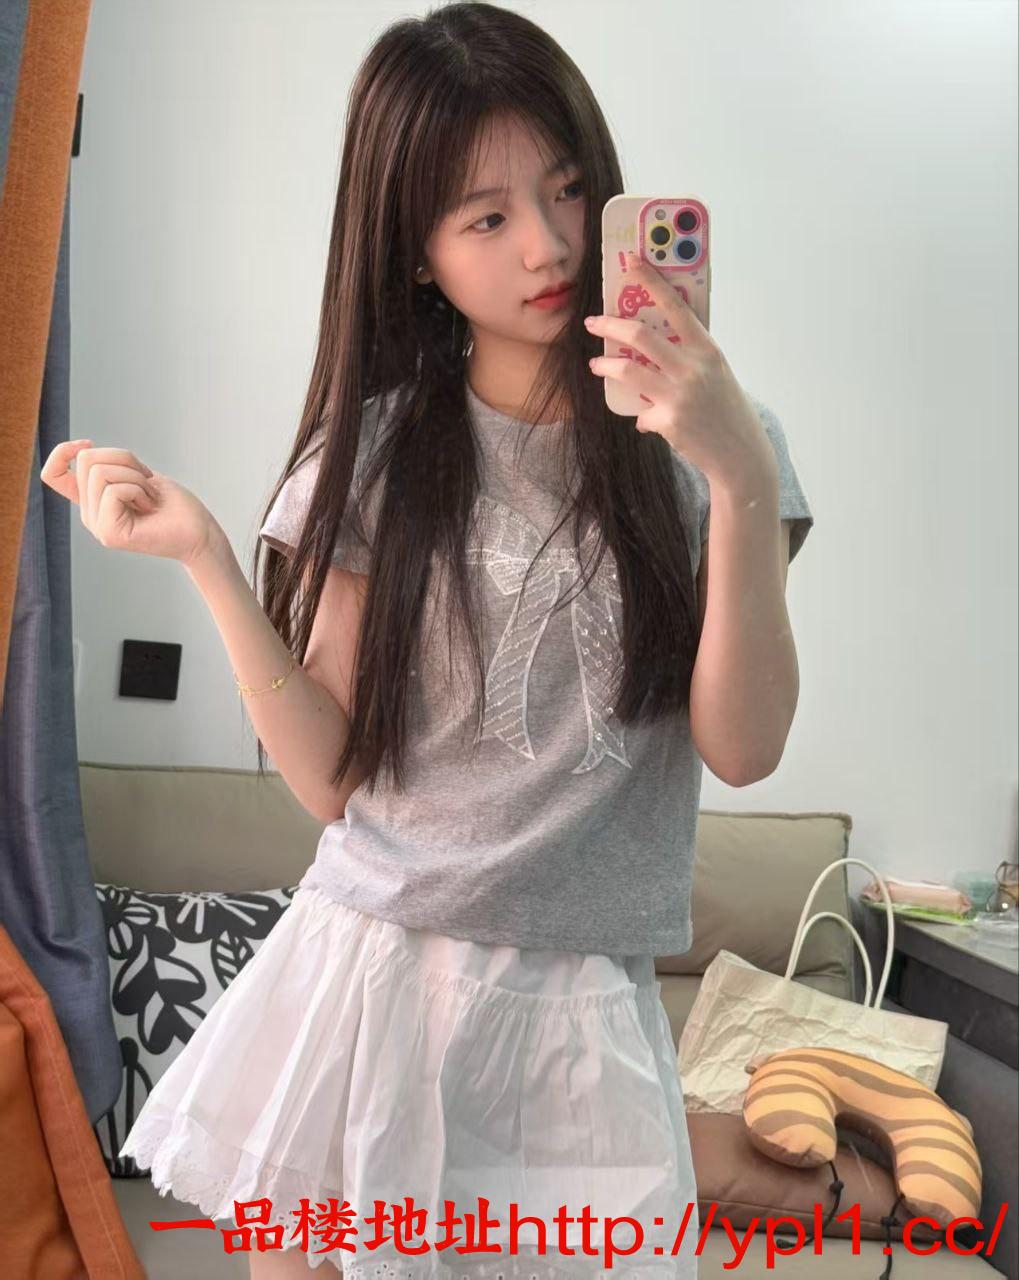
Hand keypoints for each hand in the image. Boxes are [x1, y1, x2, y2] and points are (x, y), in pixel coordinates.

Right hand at [41, 439, 221, 566]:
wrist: (200, 532)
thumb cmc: (175, 504)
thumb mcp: (138, 474)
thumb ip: (110, 466)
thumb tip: (85, 450)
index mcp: (93, 501)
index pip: (52, 475)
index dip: (62, 452)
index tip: (88, 444)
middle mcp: (90, 515)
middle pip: (86, 461)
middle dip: (124, 460)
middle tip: (147, 484)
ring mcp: (98, 526)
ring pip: (99, 472)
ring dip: (134, 476)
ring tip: (149, 497)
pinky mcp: (110, 534)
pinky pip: (114, 490)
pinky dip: (138, 489)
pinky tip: (150, 506)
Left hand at [584, 251, 777, 491]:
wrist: (740, 453)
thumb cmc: (726, 409)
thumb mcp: (715, 373)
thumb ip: (688, 356)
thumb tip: (650, 345)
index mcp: (707, 349)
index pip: (675, 306)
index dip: (651, 281)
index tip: (630, 262)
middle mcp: (693, 368)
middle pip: (640, 335)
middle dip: (609, 325)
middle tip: (592, 322)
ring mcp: (679, 395)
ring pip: (627, 369)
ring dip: (604, 366)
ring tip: (595, 365)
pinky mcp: (668, 421)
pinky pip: (640, 413)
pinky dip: (641, 417)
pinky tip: (646, 421)